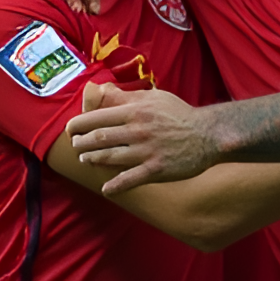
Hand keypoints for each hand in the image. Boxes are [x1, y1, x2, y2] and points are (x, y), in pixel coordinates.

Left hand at [68, 84, 218, 193]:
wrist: (208, 134)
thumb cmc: (180, 114)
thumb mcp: (155, 97)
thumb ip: (128, 96)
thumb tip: (103, 92)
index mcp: (136, 111)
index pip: (97, 117)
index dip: (78, 125)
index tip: (71, 130)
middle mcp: (138, 130)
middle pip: (98, 138)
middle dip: (81, 143)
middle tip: (76, 146)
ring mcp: (146, 151)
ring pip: (109, 158)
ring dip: (93, 160)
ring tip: (86, 159)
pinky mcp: (156, 169)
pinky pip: (129, 179)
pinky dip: (115, 186)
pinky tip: (106, 189)